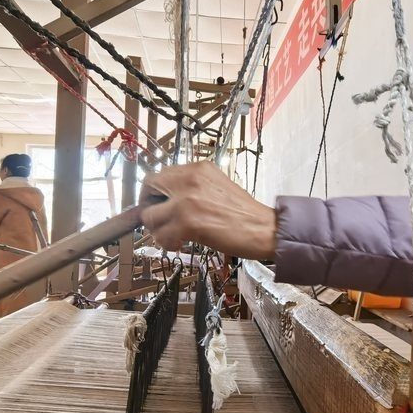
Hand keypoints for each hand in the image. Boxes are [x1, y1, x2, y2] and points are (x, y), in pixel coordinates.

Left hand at [139, 161, 276, 259]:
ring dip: (159, 231)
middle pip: (148, 189)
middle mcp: (189, 178)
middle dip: (149, 209)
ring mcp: (186, 200)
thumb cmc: (243, 214)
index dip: (152, 194)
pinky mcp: (187, 222)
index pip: (158, 175)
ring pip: (150, 216)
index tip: (157, 207)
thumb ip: (189, 189)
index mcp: (197, 168)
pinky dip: (168, 244)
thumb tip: (161, 202)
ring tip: (177, 237)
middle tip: (160, 223)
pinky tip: (183, 244)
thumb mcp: (215, 187)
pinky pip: (161, 235)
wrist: (264, 228)